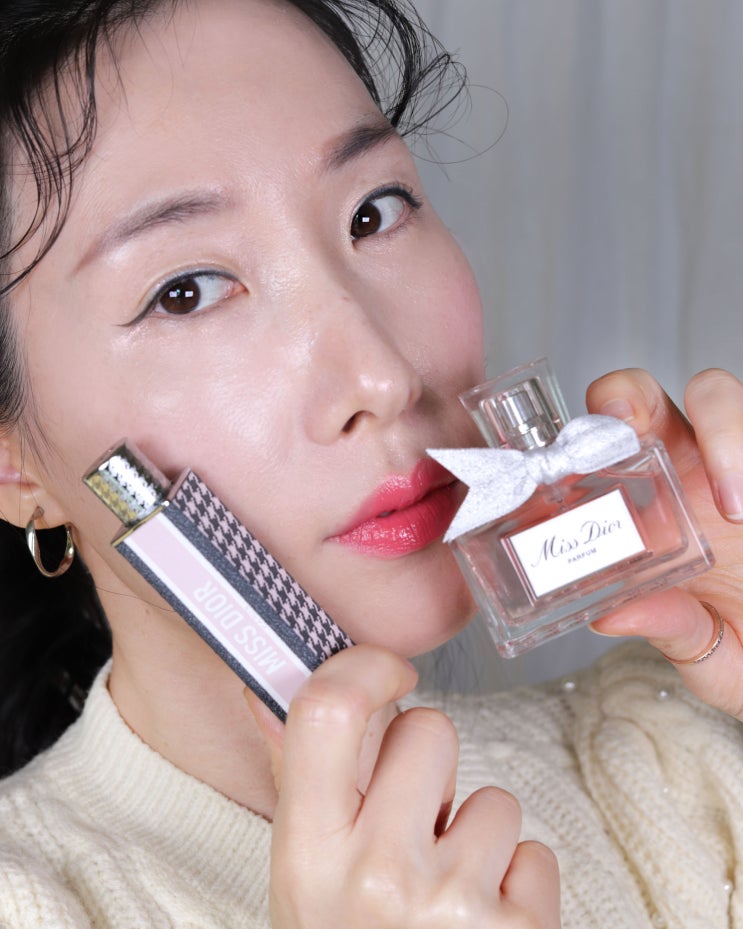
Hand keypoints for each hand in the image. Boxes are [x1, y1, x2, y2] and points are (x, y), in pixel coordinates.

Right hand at [247, 644, 560, 928]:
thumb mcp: (303, 880)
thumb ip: (299, 779)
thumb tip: (267, 687)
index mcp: (308, 854)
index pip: (327, 712)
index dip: (364, 667)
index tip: (387, 672)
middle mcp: (379, 875)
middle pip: (431, 731)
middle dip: (430, 765)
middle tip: (412, 823)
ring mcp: (455, 907)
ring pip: (494, 797)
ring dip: (476, 837)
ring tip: (445, 893)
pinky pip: (534, 852)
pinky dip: (515, 884)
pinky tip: (481, 923)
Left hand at [586, 367, 742, 717]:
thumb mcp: (710, 653)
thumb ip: (671, 631)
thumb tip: (610, 616)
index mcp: (650, 508)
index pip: (599, 449)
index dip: (577, 442)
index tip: (575, 463)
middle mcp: (687, 471)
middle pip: (644, 398)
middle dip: (629, 397)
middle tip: (630, 430)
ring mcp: (734, 463)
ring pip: (715, 396)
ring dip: (721, 426)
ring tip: (734, 506)